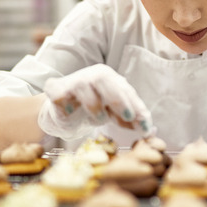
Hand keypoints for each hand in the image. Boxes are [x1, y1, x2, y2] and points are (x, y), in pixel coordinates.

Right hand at [38, 64, 152, 139]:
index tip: (145, 125)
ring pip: (83, 87)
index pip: (124, 89)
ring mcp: (72, 82)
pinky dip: (67, 108)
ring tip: (99, 120)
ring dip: (94, 106)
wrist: (63, 113)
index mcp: (108, 78)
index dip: (136, 106)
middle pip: (104, 79)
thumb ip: (131, 119)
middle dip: (118, 98)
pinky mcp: (56, 92)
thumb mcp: (114, 114)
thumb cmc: (93, 110)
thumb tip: (150, 131)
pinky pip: (61, 98)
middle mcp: (90, 76)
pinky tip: (69, 114)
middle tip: (129, 117)